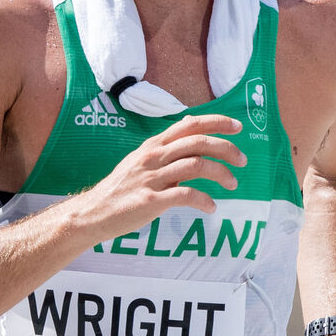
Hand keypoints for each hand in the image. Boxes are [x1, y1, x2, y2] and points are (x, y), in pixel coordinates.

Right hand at [78, 114, 245, 240]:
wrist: (93, 213)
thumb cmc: (121, 188)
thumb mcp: (140, 159)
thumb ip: (165, 147)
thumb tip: (189, 125)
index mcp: (153, 145)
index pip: (190, 124)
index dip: (217, 122)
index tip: (237, 126)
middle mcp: (153, 157)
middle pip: (198, 142)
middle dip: (226, 148)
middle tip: (242, 160)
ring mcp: (151, 178)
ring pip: (196, 166)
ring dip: (221, 174)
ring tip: (233, 184)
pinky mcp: (150, 201)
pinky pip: (185, 195)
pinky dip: (204, 200)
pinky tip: (211, 207)